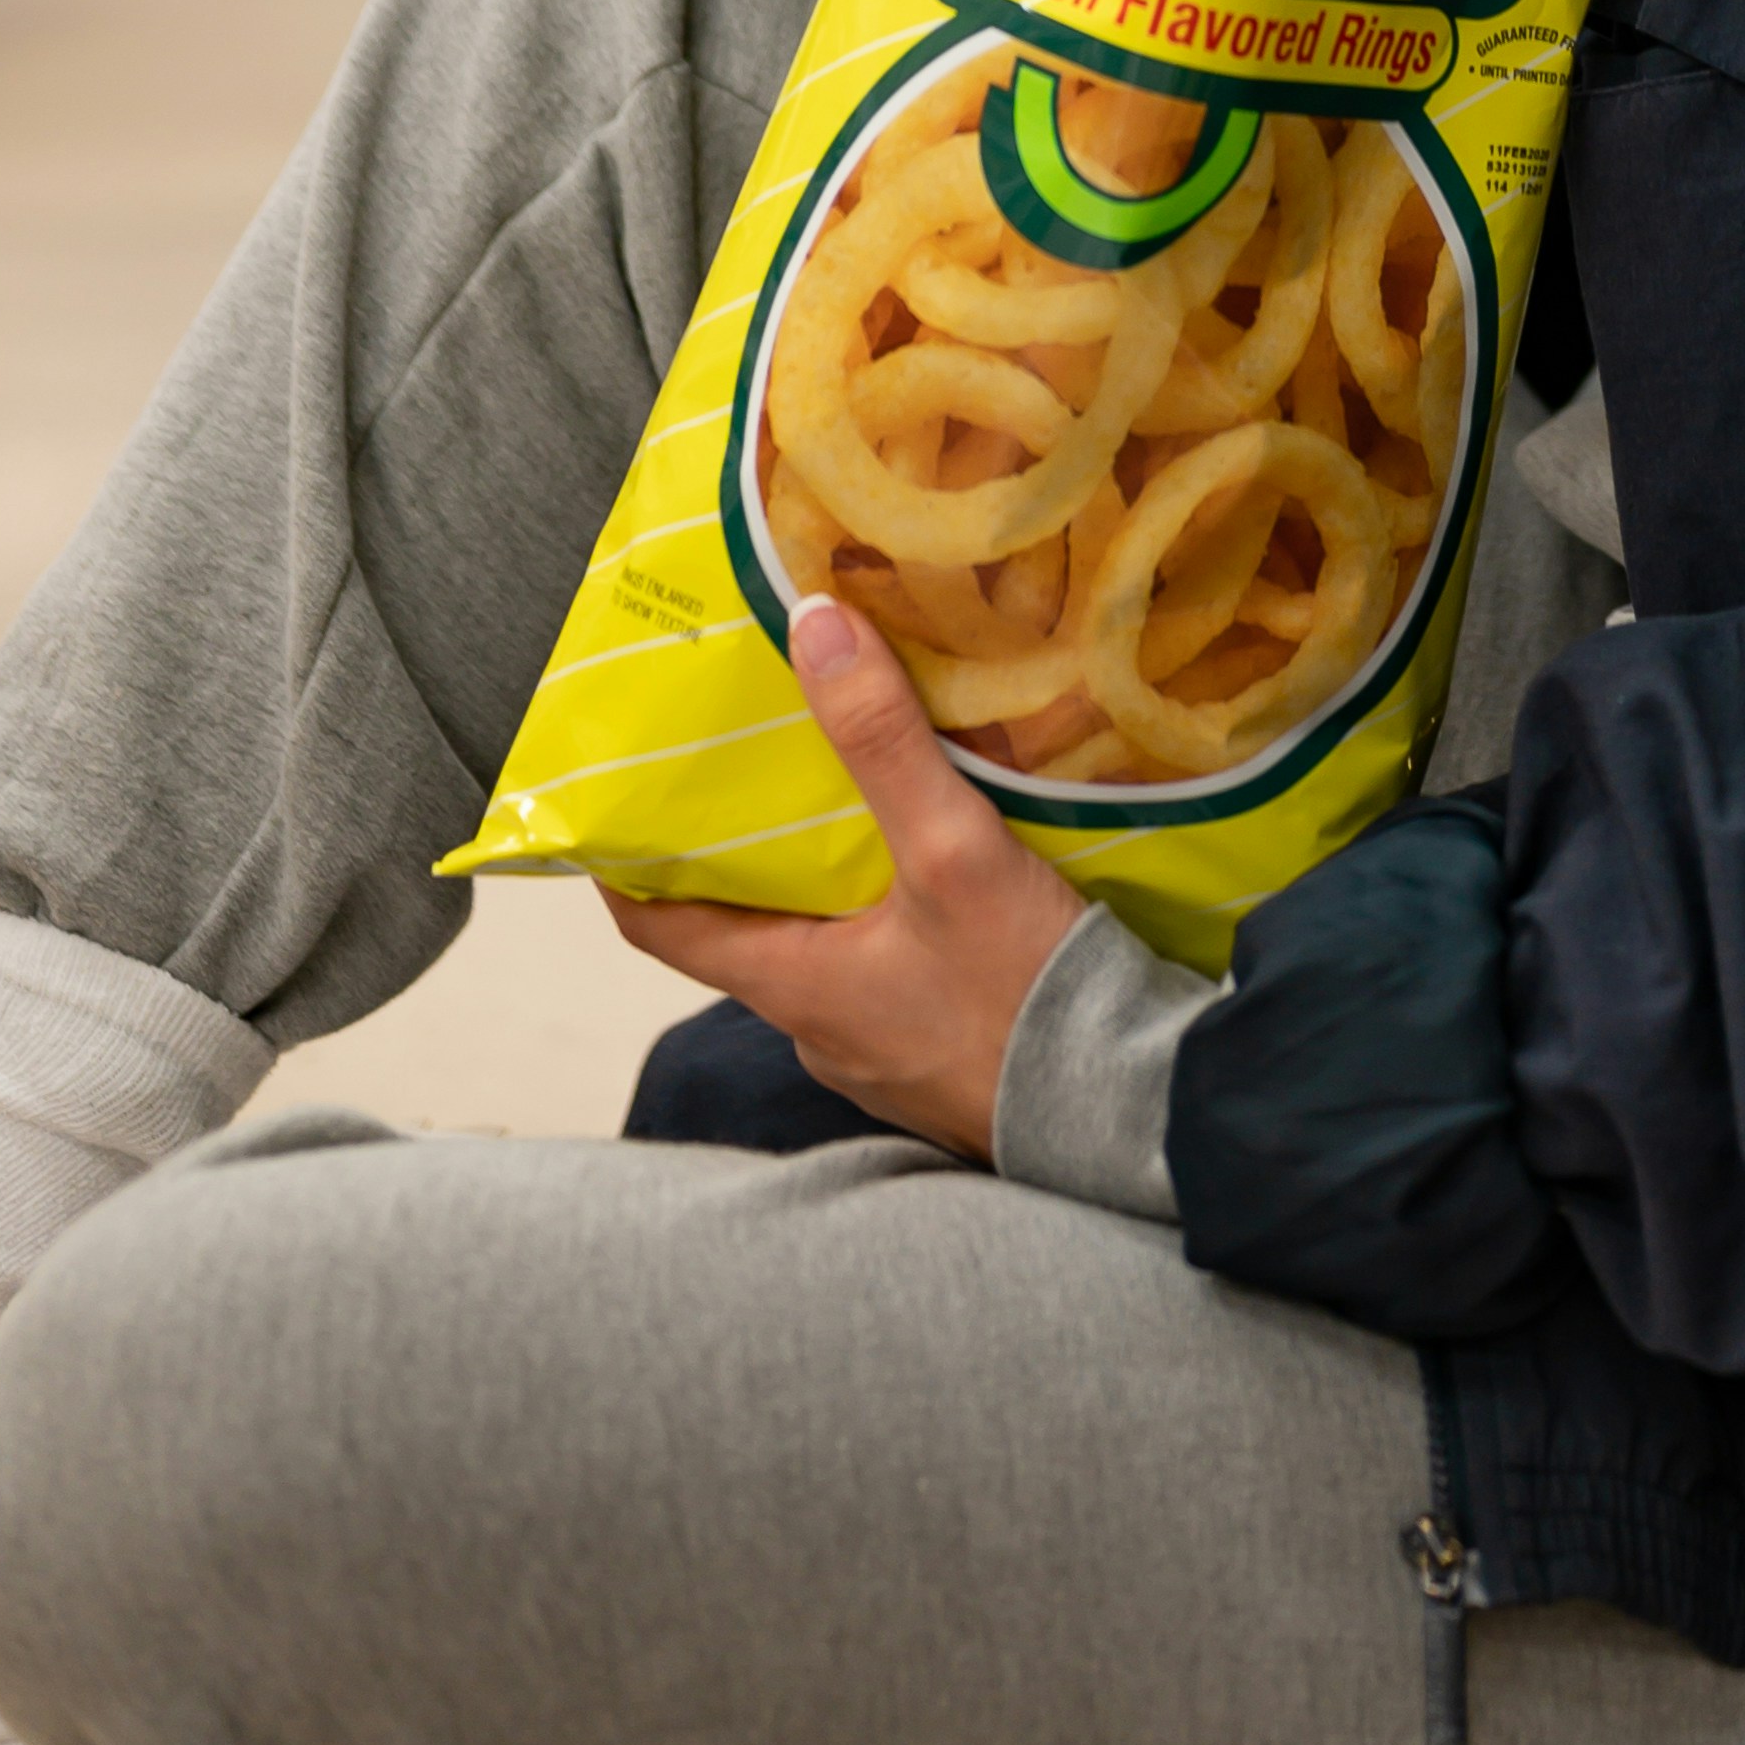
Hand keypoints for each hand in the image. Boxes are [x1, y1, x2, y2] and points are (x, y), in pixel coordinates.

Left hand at [602, 596, 1080, 1159]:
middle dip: (756, 850)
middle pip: (751, 929)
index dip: (628, 867)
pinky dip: (897, 926)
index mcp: (792, 987)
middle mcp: (817, 1030)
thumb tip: (813, 628)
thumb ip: (883, 742)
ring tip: (869, 804)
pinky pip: (892, 981)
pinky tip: (946, 882)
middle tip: (771, 765)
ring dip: (836, 887)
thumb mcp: (952, 853)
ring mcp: (878, 1056)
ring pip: (828, 954)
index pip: (661, 929)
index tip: (617, 803)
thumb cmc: (1024, 996)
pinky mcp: (940, 1062)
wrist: (1126, 1116)